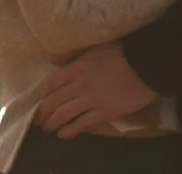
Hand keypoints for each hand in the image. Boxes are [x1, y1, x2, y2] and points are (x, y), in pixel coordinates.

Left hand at [34, 42, 157, 138]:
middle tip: (37, 119)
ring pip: (64, 114)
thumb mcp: (95, 47)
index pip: (51, 82)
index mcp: (77, 66)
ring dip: (52, 123)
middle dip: (42, 112)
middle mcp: (80, 84)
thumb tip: (53, 60)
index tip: (35, 100)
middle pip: (53, 101)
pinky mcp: (104, 112)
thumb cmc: (122, 52)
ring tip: (46, 128)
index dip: (40, 94)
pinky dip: (69, 131)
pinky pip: (82, 124)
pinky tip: (63, 134)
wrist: (146, 64)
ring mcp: (92, 99)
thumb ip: (74, 55)